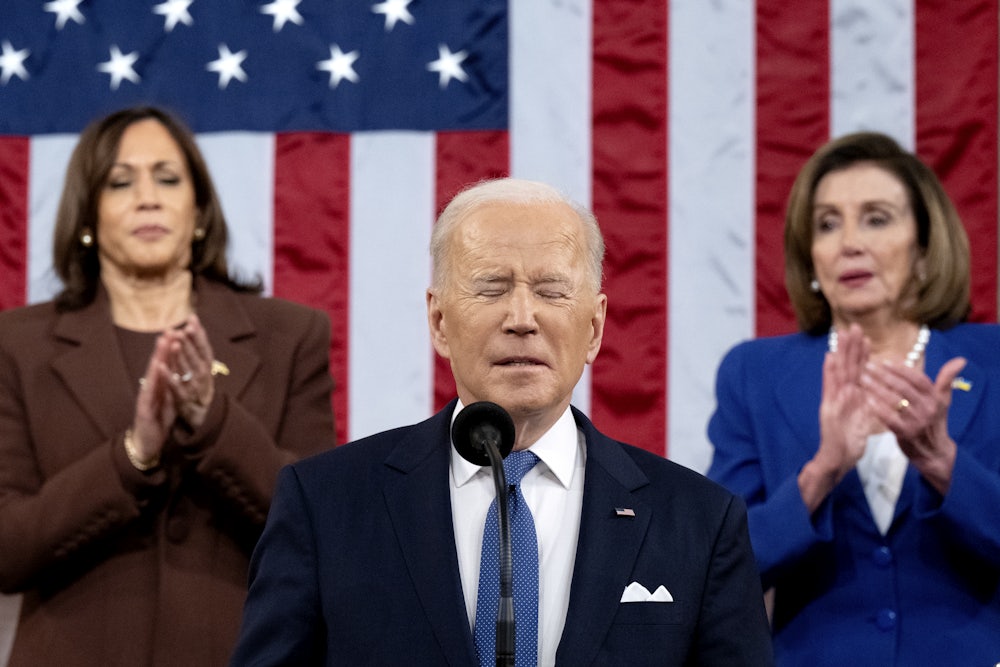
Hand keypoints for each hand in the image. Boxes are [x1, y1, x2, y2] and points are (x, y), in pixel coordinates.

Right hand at [130, 335, 176, 465]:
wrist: (146, 444)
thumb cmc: (158, 421)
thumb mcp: (169, 401)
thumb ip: (172, 386)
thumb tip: (180, 371)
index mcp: (159, 387)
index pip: (166, 365)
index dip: (171, 350)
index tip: (179, 333)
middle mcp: (151, 388)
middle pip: (158, 365)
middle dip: (164, 347)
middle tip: (170, 329)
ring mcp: (146, 397)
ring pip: (152, 374)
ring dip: (157, 357)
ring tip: (163, 341)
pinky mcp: (143, 408)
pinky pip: (149, 392)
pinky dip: (153, 379)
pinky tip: (156, 368)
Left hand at [162, 314, 215, 429]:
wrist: (196, 419)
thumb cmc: (196, 390)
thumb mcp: (198, 370)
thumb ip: (194, 351)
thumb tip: (192, 325)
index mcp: (206, 368)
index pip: (204, 348)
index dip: (198, 333)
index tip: (192, 318)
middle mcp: (203, 378)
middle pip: (197, 357)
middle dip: (191, 342)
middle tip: (184, 327)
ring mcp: (194, 389)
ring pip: (188, 370)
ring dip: (181, 356)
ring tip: (176, 342)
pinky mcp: (183, 401)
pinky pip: (176, 388)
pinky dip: (169, 376)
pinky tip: (161, 365)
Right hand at [800, 324, 875, 511]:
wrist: (837, 459)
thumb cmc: (851, 442)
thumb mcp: (866, 420)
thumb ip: (870, 405)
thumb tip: (880, 393)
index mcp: (852, 397)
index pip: (858, 372)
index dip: (861, 354)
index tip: (866, 337)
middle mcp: (841, 395)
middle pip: (847, 366)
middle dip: (850, 346)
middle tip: (854, 326)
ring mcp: (834, 399)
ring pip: (839, 371)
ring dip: (841, 352)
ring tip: (843, 334)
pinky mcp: (828, 407)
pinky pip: (829, 387)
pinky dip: (829, 372)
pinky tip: (830, 357)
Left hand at [861, 355, 965, 494]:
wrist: (934, 452)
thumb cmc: (935, 420)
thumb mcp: (943, 400)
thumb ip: (947, 379)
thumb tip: (961, 359)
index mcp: (935, 398)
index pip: (918, 379)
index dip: (902, 369)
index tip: (884, 360)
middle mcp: (928, 409)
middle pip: (904, 388)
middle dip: (885, 375)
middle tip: (868, 366)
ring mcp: (917, 422)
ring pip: (895, 401)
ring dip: (877, 388)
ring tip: (863, 379)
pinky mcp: (906, 434)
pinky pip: (889, 419)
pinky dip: (877, 408)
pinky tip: (866, 399)